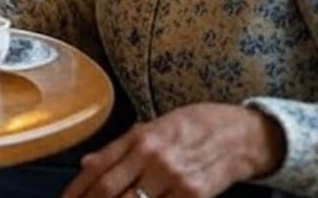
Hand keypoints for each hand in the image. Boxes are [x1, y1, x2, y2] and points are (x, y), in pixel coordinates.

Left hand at [63, 103, 285, 197]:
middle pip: (110, 191)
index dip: (77, 190)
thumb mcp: (153, 127)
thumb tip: (86, 164)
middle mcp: (153, 158)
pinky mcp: (194, 195)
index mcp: (140, 139)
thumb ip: (118, 148)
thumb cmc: (195, 126)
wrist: (241, 135)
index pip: (98, 169)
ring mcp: (174, 179)